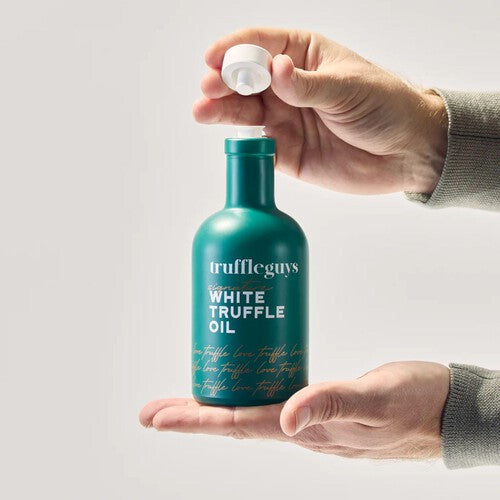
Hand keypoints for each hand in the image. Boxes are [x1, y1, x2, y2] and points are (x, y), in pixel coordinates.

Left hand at [140, 361, 449, 459]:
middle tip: (155, 409)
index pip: (240, 425)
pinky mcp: (322, 403)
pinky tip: (245, 375)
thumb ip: (336, 405)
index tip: (157, 417)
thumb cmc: (418, 404)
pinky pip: (275, 396)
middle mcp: (304, 428)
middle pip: (236, 421)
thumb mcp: (379, 400)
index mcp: (311, 432)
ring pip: (253, 410)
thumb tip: (286, 419)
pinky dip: (250, 387)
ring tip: (189, 393)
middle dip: (193, 415)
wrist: (448, 409)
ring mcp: (312, 418)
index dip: (196, 419)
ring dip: (218, 402)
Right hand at [193, 28, 447, 194]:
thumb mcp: (349, 88)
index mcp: (303, 57)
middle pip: (244, 80)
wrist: (405, 153)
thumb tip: (275, 71)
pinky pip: (256, 148)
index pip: (260, 45)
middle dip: (223, 82)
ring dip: (221, 112)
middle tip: (208, 89)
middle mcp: (287, 87)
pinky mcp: (285, 152)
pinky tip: (231, 141)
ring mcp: (284, 120)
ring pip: (244, 113)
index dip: (234, 49)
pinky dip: (241, 145)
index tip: (214, 59)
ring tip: (203, 112)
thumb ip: (308, 84)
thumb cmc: (385, 107)